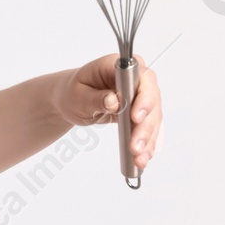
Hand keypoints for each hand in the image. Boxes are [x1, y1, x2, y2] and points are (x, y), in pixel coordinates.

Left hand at [52, 53, 161, 168]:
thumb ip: (95, 98)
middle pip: (151, 101)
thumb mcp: (77, 95)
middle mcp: (136, 78)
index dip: (143, 98)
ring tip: (139, 158)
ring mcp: (141, 95)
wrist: (71, 100)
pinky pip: (148, 128)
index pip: (141, 79)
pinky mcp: (141, 112)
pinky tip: (142, 157)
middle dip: (145, 126)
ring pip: (153, 118)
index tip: (136, 117)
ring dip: (147, 139)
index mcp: (119, 66)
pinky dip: (146, 143)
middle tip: (135, 146)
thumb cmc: (73, 92)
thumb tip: (114, 101)